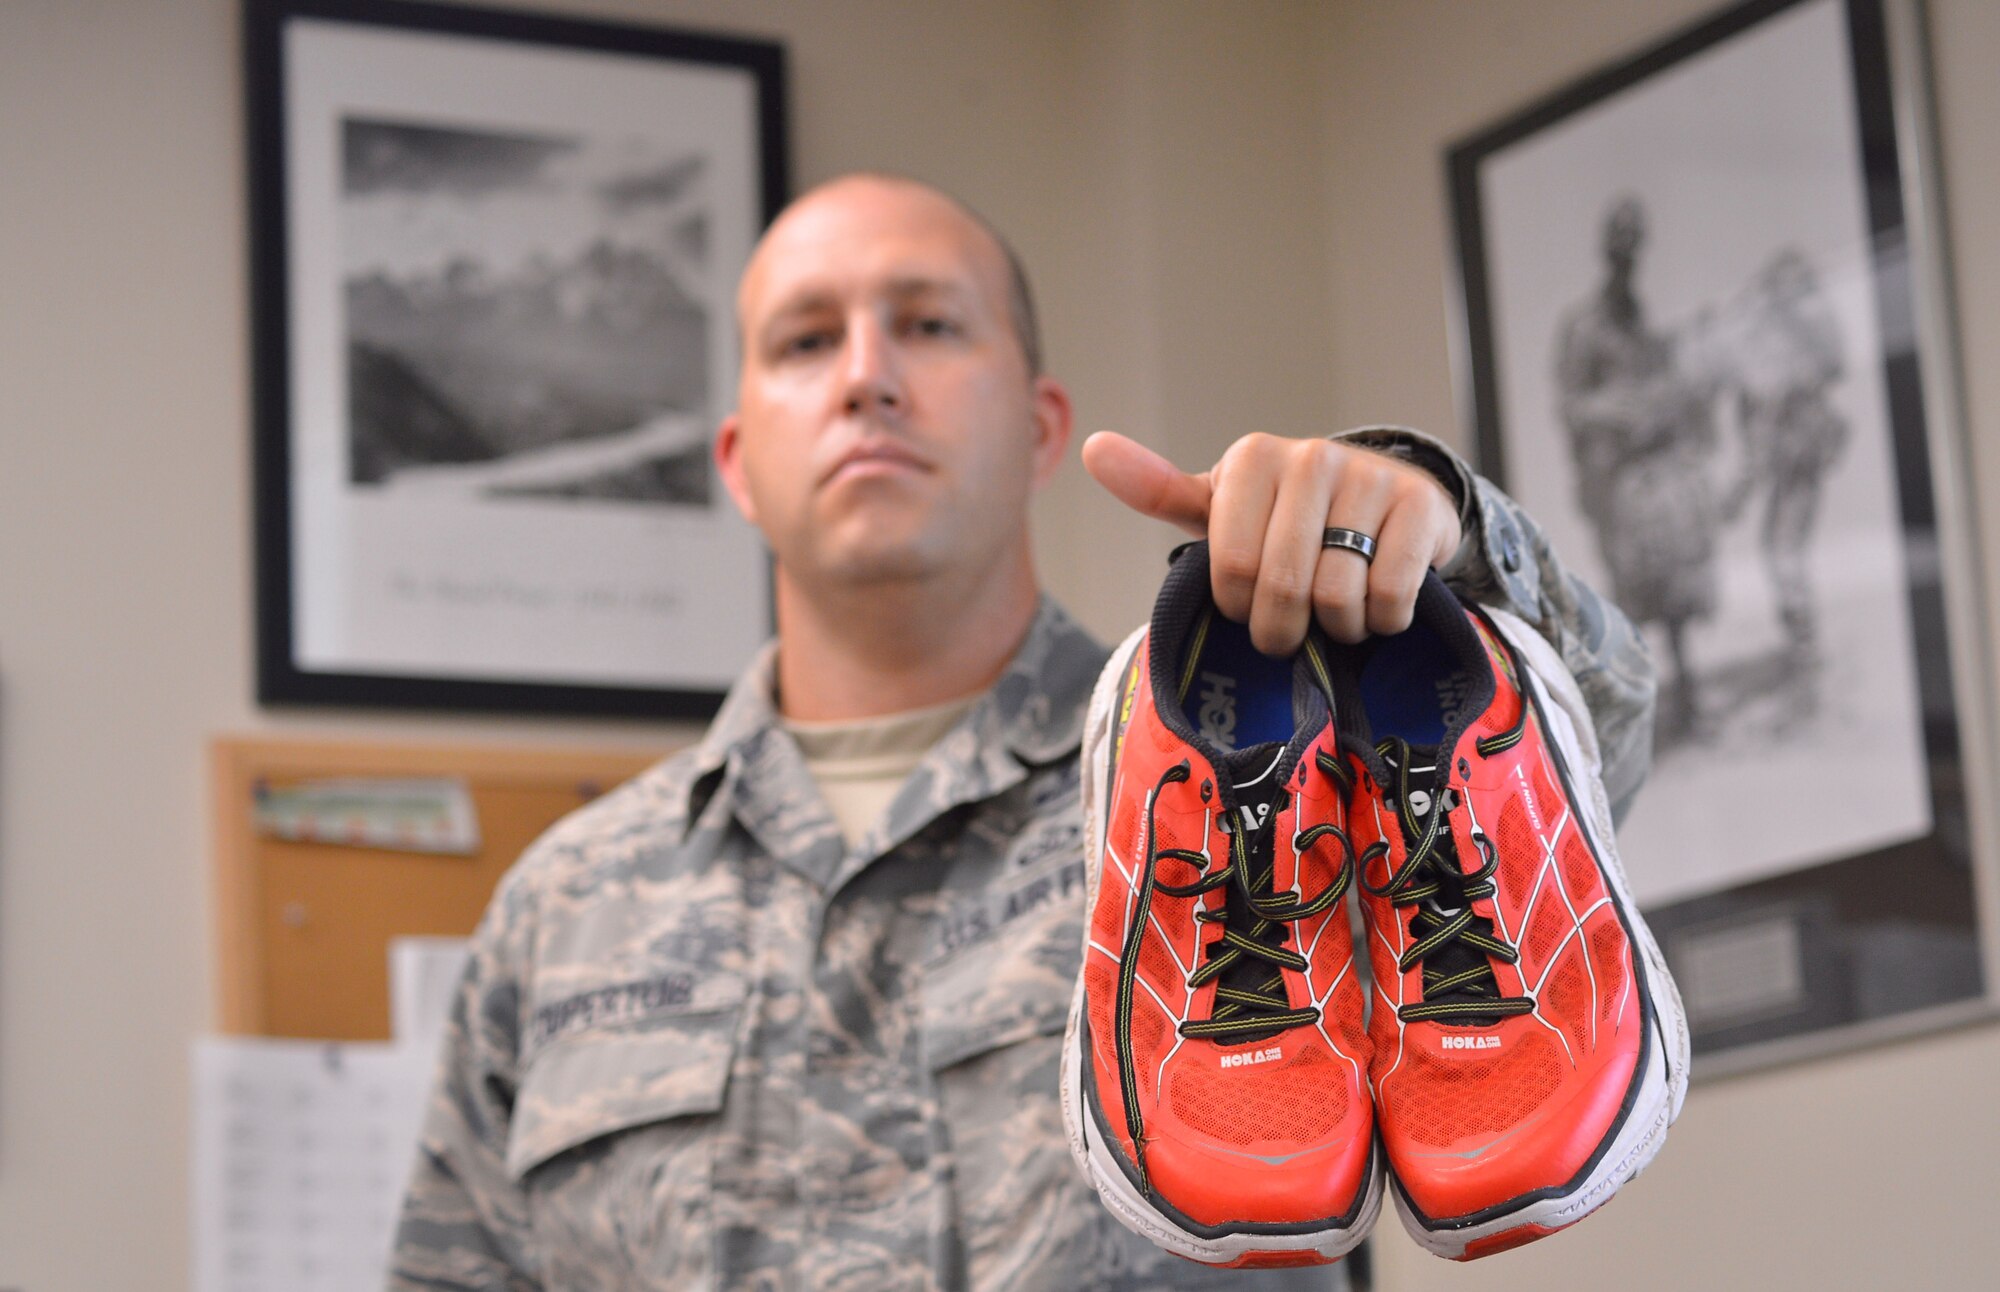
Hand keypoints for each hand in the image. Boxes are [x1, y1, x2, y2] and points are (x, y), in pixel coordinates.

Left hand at [1082, 430, 1461, 651]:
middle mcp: (1312, 457)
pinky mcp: (1422, 506)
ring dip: (1337, 626)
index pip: (1231, 571)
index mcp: (1252, 460)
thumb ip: (1158, 489)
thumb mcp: (1220, 508)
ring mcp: (1371, 477)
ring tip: (1336, 610)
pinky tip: (1377, 604)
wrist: (1384, 505)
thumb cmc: (1285, 519)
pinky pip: (1389, 595)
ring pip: (1338, 595)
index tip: (1247, 604)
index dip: (1240, 608)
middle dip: (1284, 629)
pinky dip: (1381, 620)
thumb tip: (1092, 448)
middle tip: (1291, 628)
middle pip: (1283, 588)